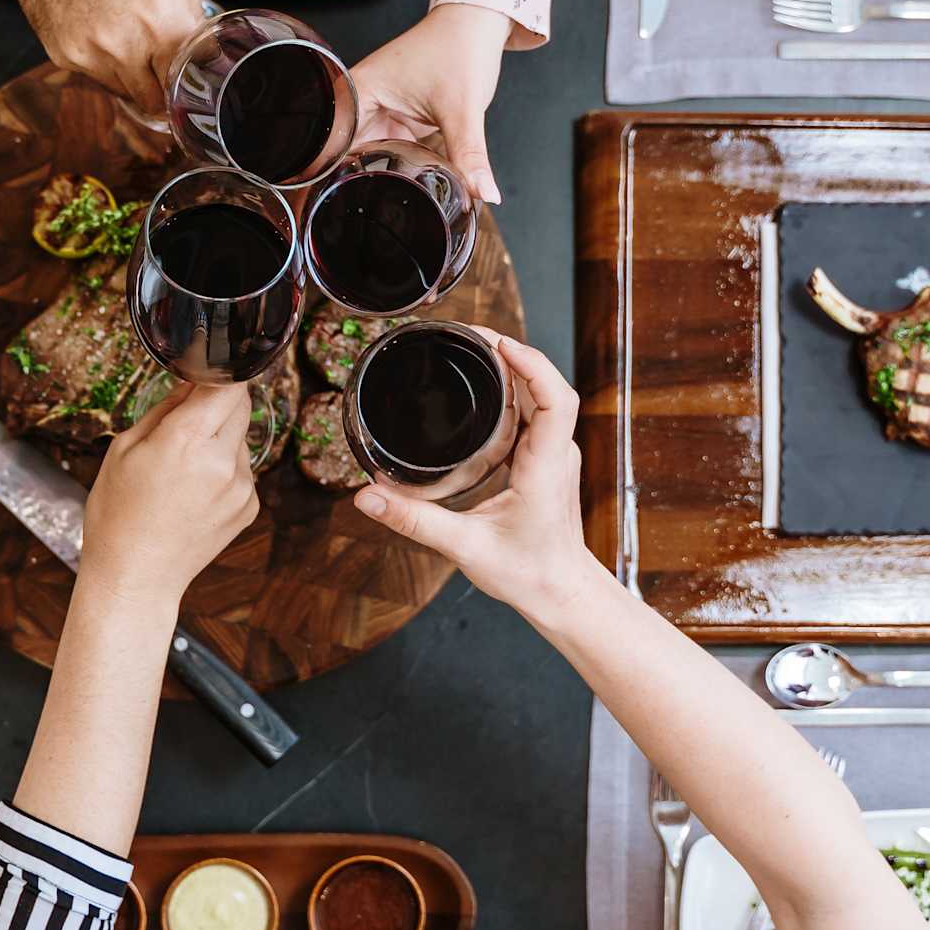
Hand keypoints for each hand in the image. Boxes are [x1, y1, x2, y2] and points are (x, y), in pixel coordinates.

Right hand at [0, 0, 202, 109]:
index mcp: (162, 22)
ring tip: (127, 32)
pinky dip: (101, 59)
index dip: (192, 84)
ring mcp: (88, 53)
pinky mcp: (59, 52)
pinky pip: (92, 73)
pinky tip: (98, 22)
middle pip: (153, 100)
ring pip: (122, 91)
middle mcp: (124, 47)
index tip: (193, 81)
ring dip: (132, 74)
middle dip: (162, 88)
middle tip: (164, 68)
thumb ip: (192, 7)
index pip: (187, 84)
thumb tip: (200, 43)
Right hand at [79, 381, 259, 605]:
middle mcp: (221, 461)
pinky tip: (193, 494)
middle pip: (240, 405)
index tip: (206, 371)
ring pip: (239, 439)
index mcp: (186, 441)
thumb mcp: (124, 449)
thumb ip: (165, 409)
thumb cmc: (117, 515)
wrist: (135, 577)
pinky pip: (241, 470)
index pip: (228, 384)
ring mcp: (240, 487)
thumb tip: (191, 381)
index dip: (219, 372)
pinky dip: (223, 470)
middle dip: (218, 404)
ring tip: (183, 471)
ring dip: (219, 440)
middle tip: (185, 425)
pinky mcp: (249, 507)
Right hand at [349, 3, 512, 203]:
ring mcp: (380, 111)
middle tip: (366, 214)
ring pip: (371, 154)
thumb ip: (469, 155)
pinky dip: (400, 164)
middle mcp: (362, 101)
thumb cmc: (459, 47)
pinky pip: (392, 149)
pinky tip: (404, 185)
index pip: (330, 142)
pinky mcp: (398, 118)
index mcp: (358, 90)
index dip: (331, 174)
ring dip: (380, 174)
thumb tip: (485, 193)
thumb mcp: (461, 109)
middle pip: (347, 152)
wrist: (478, 23)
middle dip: (358, 181)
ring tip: (385, 203)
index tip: (337, 201)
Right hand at [355, 333, 594, 622]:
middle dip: (510, 352)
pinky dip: (512, 390)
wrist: (561, 594)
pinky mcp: (545, 461)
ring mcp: (554, 456)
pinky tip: (483, 387)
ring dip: (512, 368)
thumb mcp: (465, 547)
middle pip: (545, 384)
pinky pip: (535, 412)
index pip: (555, 398)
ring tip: (470, 349)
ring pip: (540, 396)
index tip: (496, 343)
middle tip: (465, 335)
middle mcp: (556, 453)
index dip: (531, 363)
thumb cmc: (528, 574)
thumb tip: (367, 496)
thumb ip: (413, 520)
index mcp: (545, 466)